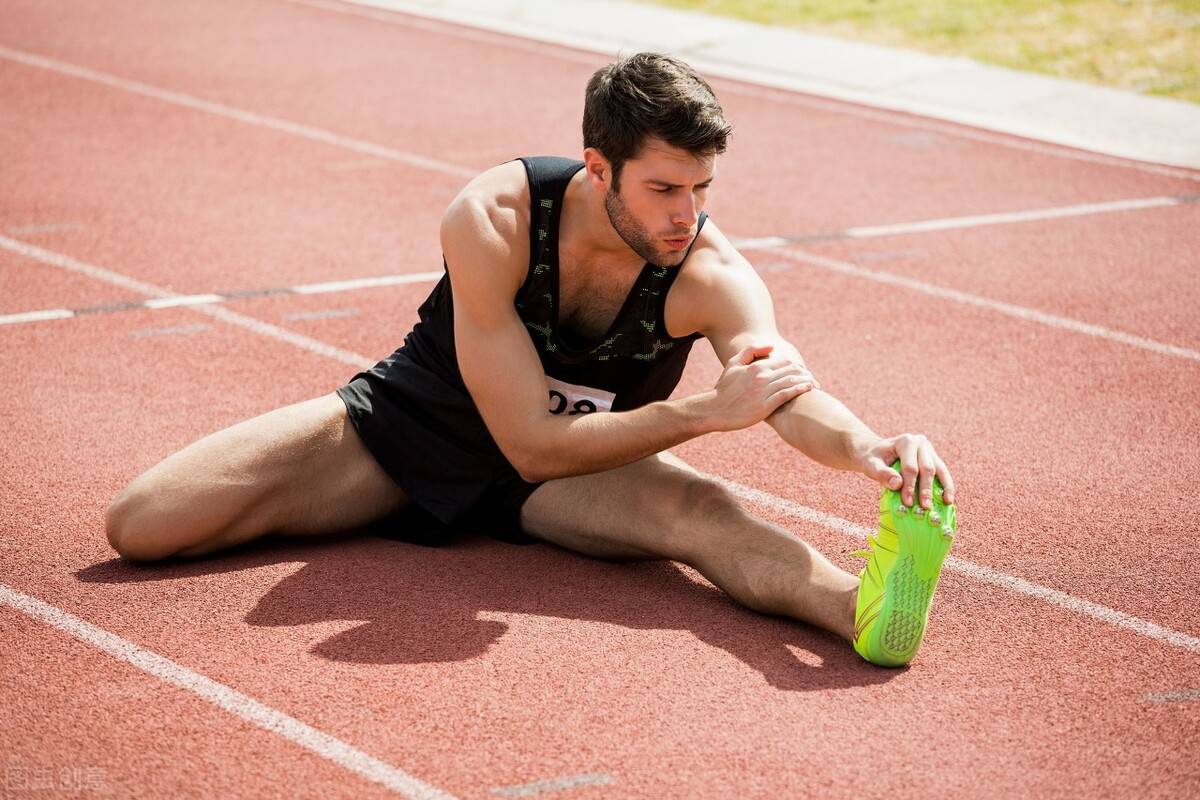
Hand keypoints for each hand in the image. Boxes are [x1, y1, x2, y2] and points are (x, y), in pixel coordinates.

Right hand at [699, 344, 816, 431]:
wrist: (714, 410)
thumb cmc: (724, 389)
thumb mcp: (733, 364)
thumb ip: (751, 351)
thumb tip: (771, 347)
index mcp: (756, 367)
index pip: (784, 362)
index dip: (797, 366)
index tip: (803, 371)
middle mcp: (761, 377)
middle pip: (791, 370)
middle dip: (805, 373)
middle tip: (813, 378)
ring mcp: (764, 391)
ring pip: (792, 381)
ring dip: (806, 381)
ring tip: (814, 384)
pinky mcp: (765, 406)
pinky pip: (787, 394)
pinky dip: (800, 390)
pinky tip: (808, 389)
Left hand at [859, 433, 954, 508]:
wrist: (877, 452)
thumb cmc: (873, 459)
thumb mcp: (871, 465)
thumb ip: (882, 474)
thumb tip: (897, 484)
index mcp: (906, 442)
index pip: (910, 467)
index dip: (909, 486)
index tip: (907, 502)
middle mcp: (920, 443)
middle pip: (927, 468)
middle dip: (926, 489)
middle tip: (925, 507)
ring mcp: (929, 450)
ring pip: (940, 469)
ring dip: (943, 487)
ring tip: (947, 503)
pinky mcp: (933, 458)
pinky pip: (942, 472)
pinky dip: (946, 485)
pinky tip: (948, 498)